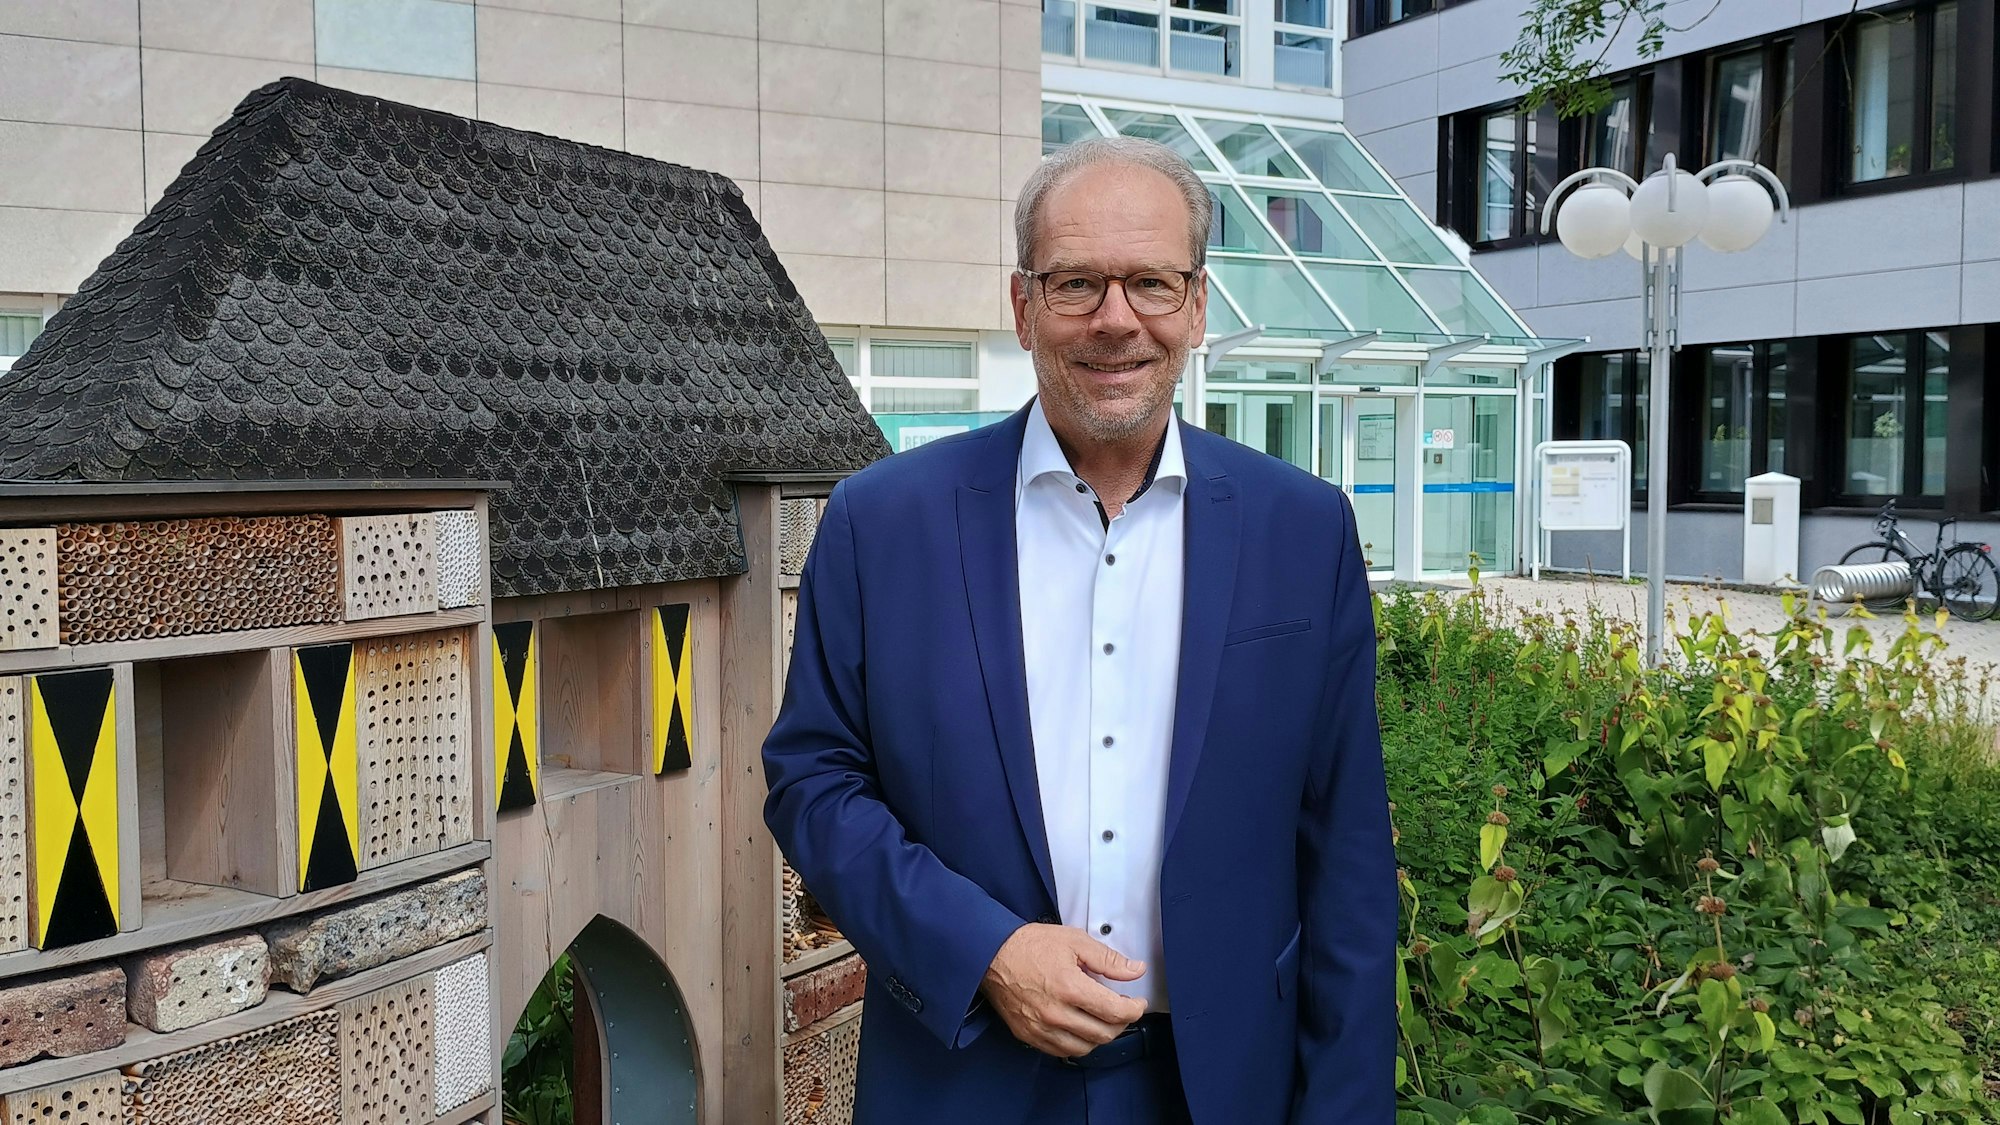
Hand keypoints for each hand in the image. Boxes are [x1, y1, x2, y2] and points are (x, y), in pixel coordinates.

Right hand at [980, 923, 1148, 1057]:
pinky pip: (1062, 1051)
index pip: (1116, 1012)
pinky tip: (1079, 1027)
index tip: (1138, 1003)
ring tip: (1101, 1018)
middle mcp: (1056, 1013)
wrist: (990, 954)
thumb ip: (1108, 959)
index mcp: (1070, 987)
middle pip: (1104, 1033)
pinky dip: (1077, 1043)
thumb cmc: (1029, 945)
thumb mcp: (1074, 941)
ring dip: (1100, 1036)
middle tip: (1122, 1008)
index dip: (1135, 1009)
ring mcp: (1041, 1027)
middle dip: (1121, 1022)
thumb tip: (1135, 970)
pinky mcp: (1028, 1035)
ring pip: (1085, 1047)